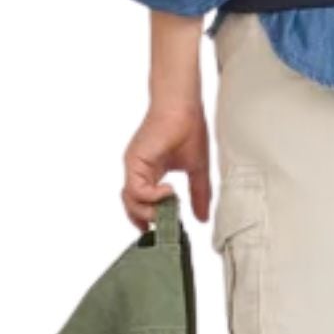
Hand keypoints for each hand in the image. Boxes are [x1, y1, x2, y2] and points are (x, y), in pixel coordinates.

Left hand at [122, 100, 210, 228]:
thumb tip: (203, 218)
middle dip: (148, 220)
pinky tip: (169, 192)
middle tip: (168, 222)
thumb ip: (199, 195)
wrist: (183, 106)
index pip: (141, 204)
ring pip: (130, 201)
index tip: (166, 226)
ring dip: (149, 212)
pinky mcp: (135, 161)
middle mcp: (139, 171)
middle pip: (132, 207)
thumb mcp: (197, 170)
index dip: (150, 218)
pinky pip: (136, 190)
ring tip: (169, 207)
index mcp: (150, 173)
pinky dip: (152, 197)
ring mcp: (135, 166)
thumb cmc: (189, 129)